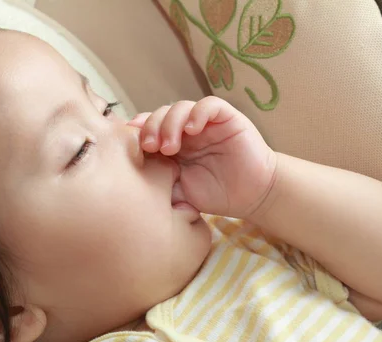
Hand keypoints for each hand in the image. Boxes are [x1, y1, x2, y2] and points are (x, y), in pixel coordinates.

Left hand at [127, 96, 276, 217]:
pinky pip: (209, 105)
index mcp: (172, 144)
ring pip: (181, 107)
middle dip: (151, 128)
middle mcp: (186, 130)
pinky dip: (197, 113)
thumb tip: (130, 182)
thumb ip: (157, 183)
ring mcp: (206, 122)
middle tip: (151, 147)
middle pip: (161, 114)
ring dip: (170, 123)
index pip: (148, 128)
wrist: (251, 196)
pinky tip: (192, 129)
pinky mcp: (227, 118)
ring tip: (170, 146)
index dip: (137, 133)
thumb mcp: (178, 192)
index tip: (130, 148)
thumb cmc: (214, 195)